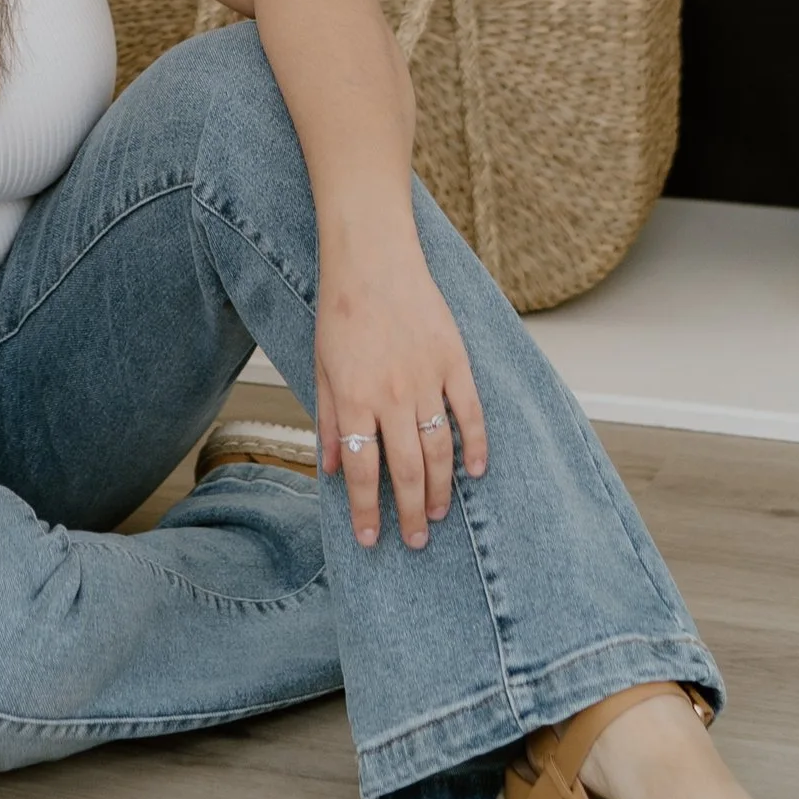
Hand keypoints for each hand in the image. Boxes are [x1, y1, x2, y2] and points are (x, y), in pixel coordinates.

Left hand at [314, 222, 486, 554]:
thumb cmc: (340, 309)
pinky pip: (470, 413)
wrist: (371, 256)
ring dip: (441, 490)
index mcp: (355, 399)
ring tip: (437, 515)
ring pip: (440, 451)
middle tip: (413, 542)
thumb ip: (330, 419)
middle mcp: (392, 396)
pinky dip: (476, 445)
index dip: (366, 511)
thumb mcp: (322, 366)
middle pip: (407, 472)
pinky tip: (475, 471)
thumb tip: (332, 468)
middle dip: (410, 514)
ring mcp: (427, 378)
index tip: (370, 539)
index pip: (363, 472)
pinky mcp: (454, 361)